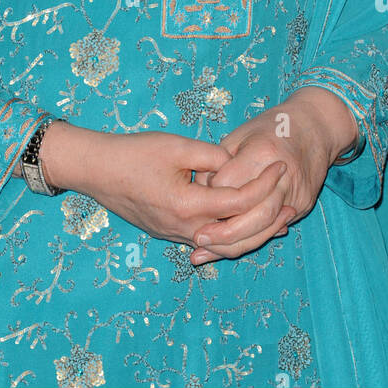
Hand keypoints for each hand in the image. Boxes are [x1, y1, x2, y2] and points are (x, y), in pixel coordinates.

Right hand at [40, 124, 294, 250]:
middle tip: (290, 200)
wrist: (97, 171)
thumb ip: (213, 156)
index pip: (239, 202)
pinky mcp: (169, 233)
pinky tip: (242, 221)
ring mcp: (175, 235)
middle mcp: (184, 229)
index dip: (265, 184)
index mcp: (188, 205)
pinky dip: (229, 232)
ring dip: (252, 229)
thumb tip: (235, 166)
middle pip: (237, 232)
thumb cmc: (135, 153)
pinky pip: (207, 239)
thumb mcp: (177, 146)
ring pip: (223, 241)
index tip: (282, 166)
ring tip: (277, 217)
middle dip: (267, 216)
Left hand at [188, 90, 354, 263]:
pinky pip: (274, 228)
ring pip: (264, 229)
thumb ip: (218, 162)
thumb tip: (199, 190)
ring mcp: (296, 195)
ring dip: (235, 244)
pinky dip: (252, 239)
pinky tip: (230, 247)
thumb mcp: (239, 135)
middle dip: (222, 233)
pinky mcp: (303, 205)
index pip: (229, 186)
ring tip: (207, 252)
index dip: (210, 194)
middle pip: (251, 217)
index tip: (194, 196)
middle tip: (198, 240)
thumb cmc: (271, 127)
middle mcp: (283, 178)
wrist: (315, 127)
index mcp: (262, 153)